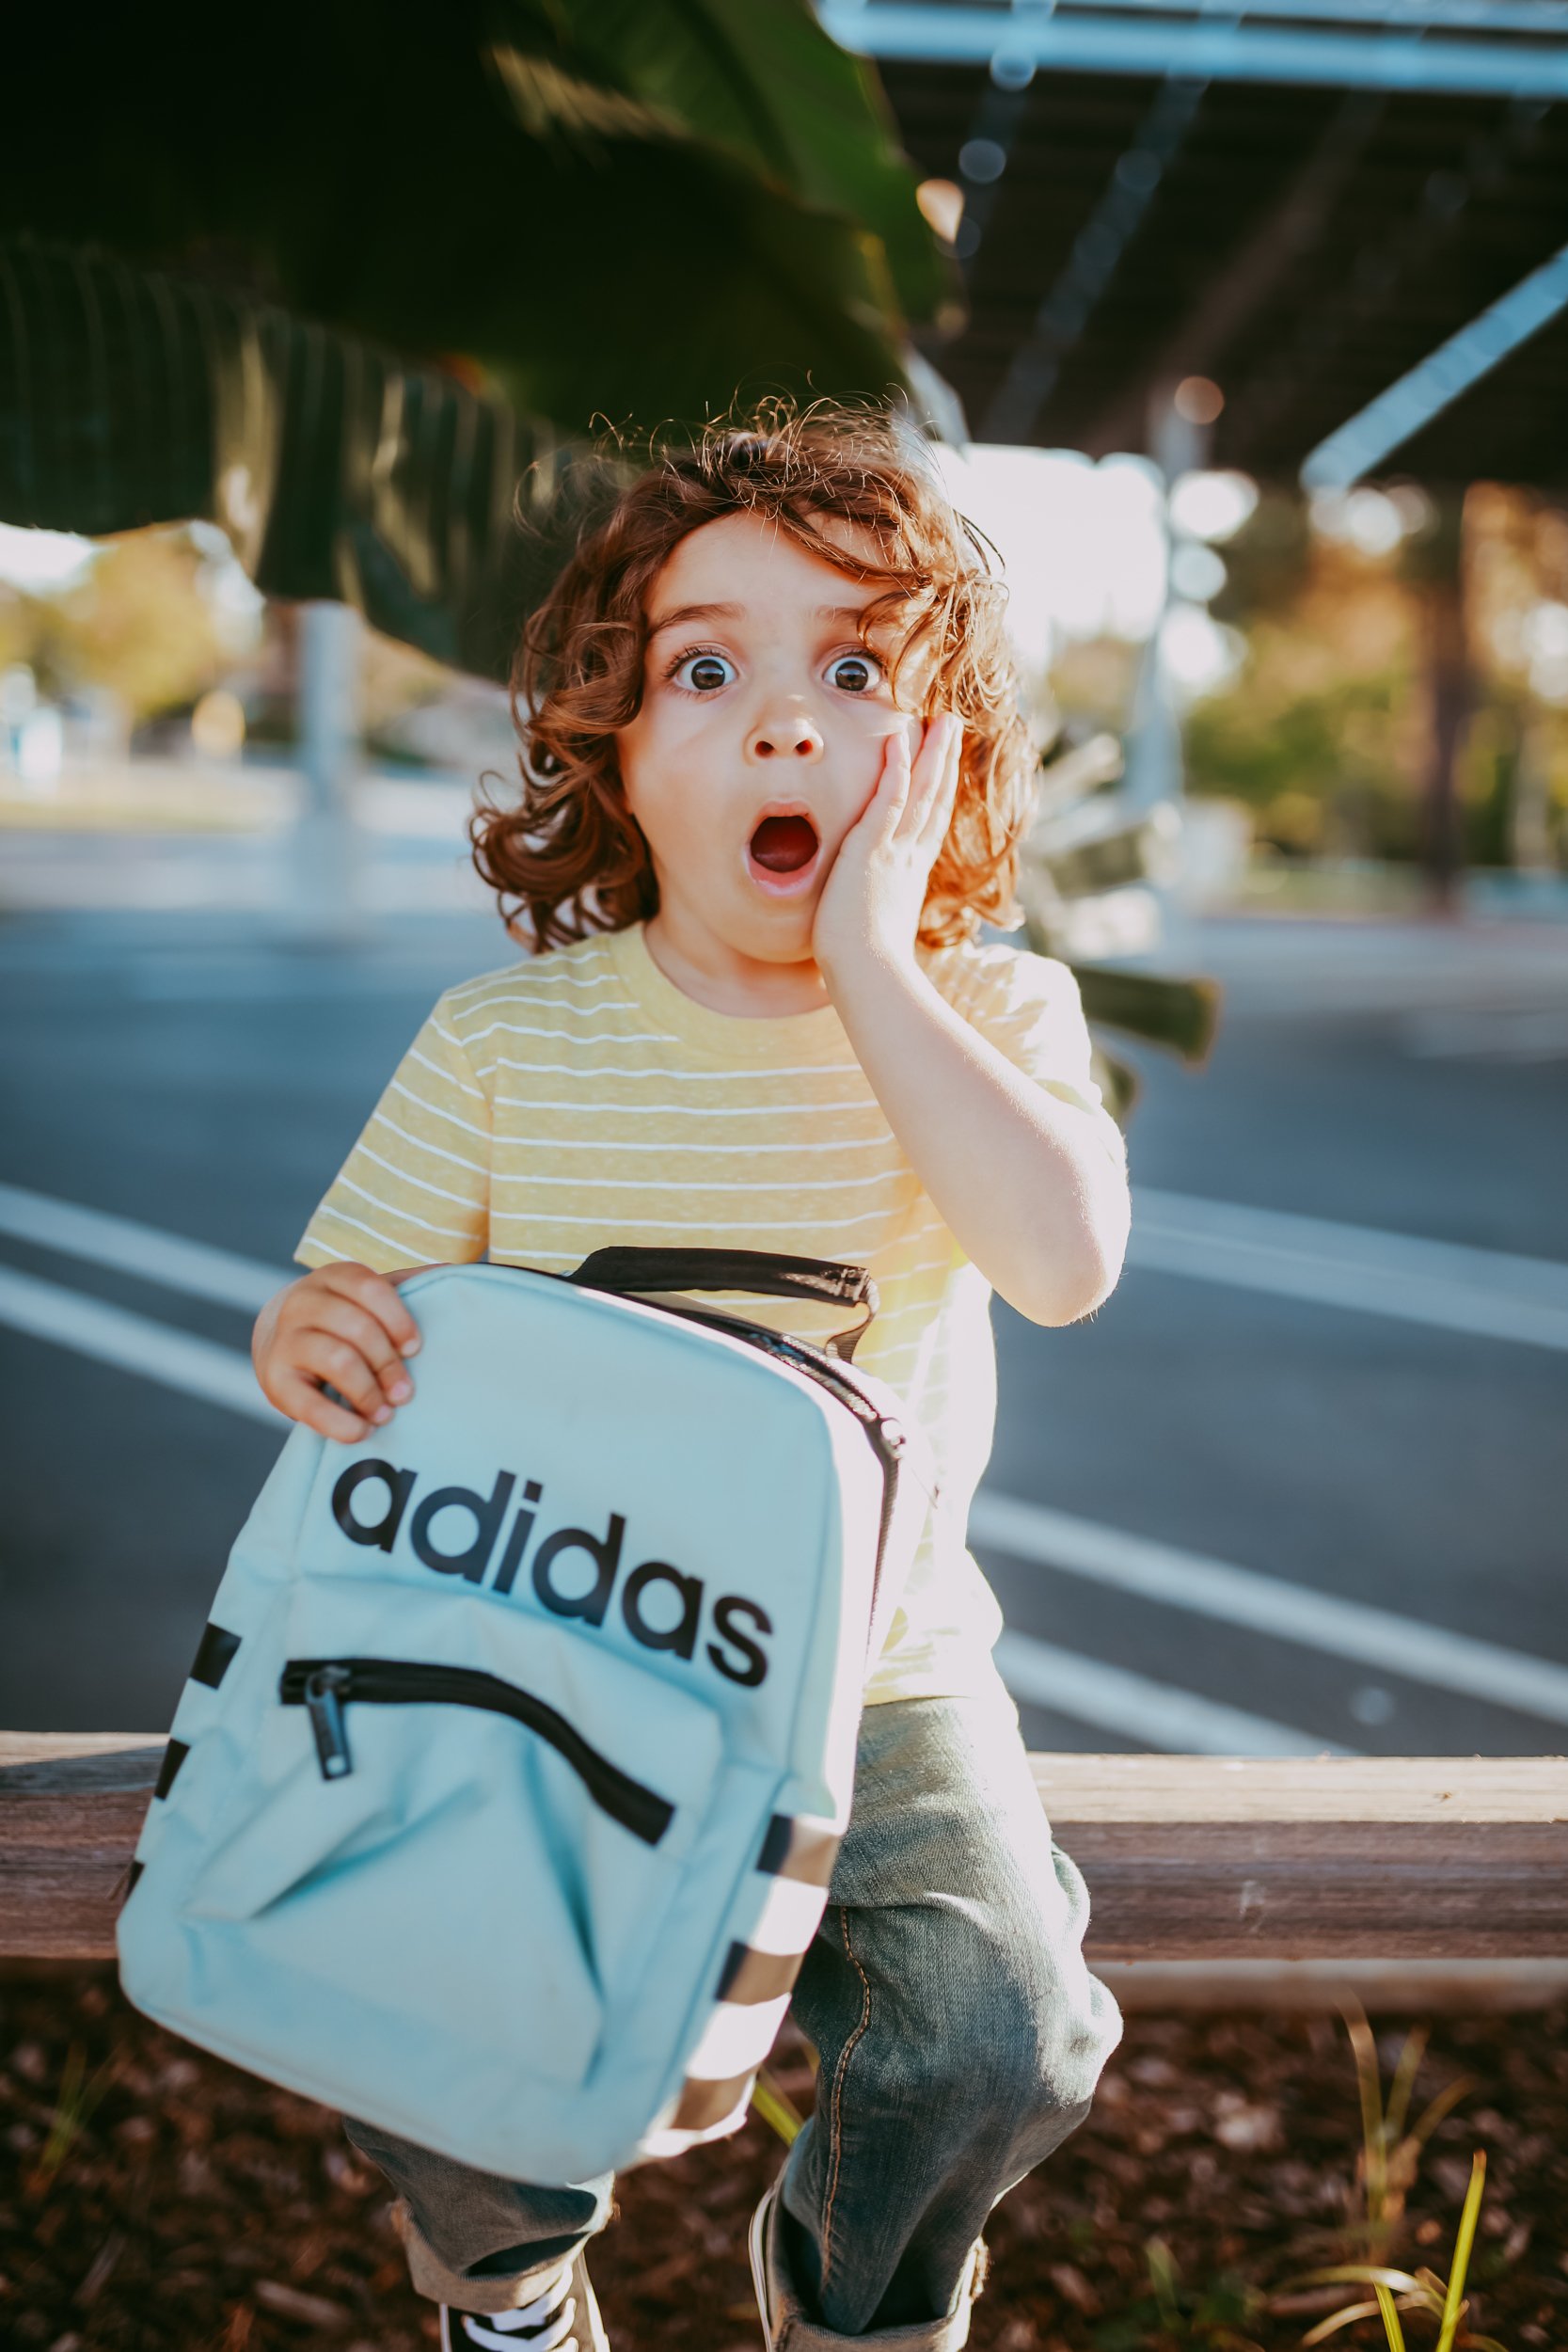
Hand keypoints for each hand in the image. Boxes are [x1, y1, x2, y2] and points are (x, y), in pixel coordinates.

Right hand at [253, 1262, 423, 1443]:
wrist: (280, 1344)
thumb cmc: (342, 1322)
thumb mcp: (368, 1299)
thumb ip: (409, 1286)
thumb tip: (461, 1273)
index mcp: (333, 1278)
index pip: (370, 1288)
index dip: (398, 1319)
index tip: (415, 1349)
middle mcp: (303, 1302)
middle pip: (357, 1327)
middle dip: (388, 1364)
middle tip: (406, 1393)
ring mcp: (285, 1340)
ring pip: (337, 1361)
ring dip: (369, 1393)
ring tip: (386, 1414)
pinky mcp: (274, 1380)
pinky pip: (309, 1405)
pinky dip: (341, 1423)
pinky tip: (362, 1430)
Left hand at [812, 712, 962, 982]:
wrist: (869, 975)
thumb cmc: (867, 964)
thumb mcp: (874, 928)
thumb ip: (874, 911)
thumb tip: (867, 918)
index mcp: (910, 874)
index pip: (928, 822)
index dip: (937, 790)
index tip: (943, 763)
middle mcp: (910, 858)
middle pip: (934, 799)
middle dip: (944, 760)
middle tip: (953, 726)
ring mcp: (895, 852)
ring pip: (921, 793)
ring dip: (932, 753)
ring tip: (942, 719)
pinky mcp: (874, 850)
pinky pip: (889, 800)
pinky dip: (896, 768)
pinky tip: (900, 739)